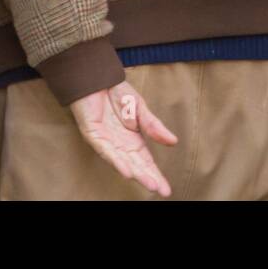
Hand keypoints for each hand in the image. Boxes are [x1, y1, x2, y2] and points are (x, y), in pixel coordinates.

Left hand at [69, 80, 177, 196]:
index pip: (146, 161)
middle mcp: (120, 145)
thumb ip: (154, 126)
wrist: (97, 77)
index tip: (166, 190)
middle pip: (136, 165)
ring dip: (136, 173)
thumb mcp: (141, 108)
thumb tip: (174, 142)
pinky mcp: (93, 135)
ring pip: (123, 162)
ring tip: (149, 184)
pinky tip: (127, 171)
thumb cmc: (116, 93)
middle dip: (148, 178)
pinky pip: (105, 151)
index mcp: (132, 140)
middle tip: (162, 191)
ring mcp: (106, 142)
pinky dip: (116, 161)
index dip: (156, 174)